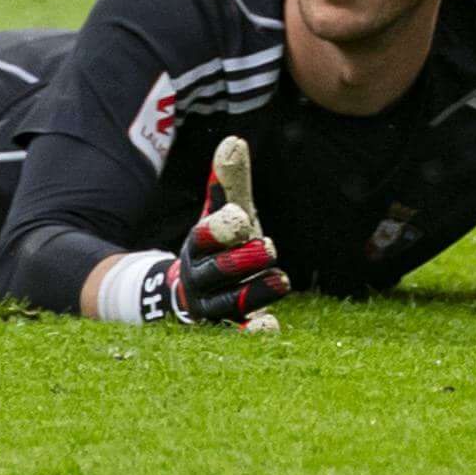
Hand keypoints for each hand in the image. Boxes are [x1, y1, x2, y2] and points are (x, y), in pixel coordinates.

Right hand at [114, 134, 289, 327]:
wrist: (193, 292)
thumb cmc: (217, 247)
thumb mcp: (223, 214)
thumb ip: (230, 183)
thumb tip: (234, 140)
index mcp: (197, 246)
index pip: (205, 236)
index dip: (221, 228)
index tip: (242, 219)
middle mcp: (200, 278)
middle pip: (219, 271)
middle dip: (242, 260)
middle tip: (268, 247)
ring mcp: (211, 307)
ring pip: (231, 304)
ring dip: (256, 293)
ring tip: (282, 280)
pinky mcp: (227, 330)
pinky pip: (238, 334)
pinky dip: (252, 332)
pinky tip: (271, 328)